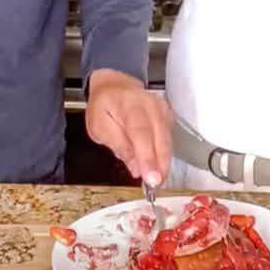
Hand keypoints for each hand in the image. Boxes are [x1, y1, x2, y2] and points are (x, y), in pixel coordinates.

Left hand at [85, 69, 172, 183]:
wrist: (115, 85)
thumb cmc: (105, 104)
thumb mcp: (99, 125)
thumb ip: (117, 144)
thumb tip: (135, 165)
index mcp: (128, 104)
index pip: (141, 132)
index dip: (147, 157)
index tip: (150, 177)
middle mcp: (149, 104)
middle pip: (159, 136)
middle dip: (159, 163)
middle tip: (155, 184)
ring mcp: (161, 108)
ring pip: (168, 138)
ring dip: (164, 161)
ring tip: (157, 179)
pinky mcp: (167, 115)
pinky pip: (170, 137)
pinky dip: (166, 153)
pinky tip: (159, 166)